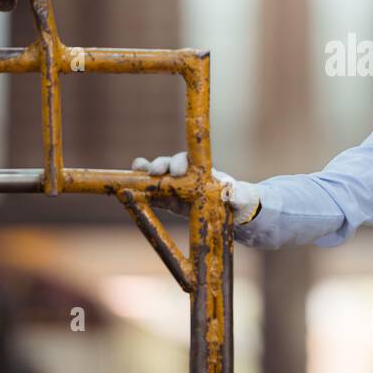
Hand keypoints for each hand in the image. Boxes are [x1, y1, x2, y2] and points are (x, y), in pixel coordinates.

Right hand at [130, 151, 260, 224]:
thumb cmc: (239, 199)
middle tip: (156, 171)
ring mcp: (176, 187)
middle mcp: (186, 175)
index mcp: (202, 171)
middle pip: (169, 164)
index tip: (178, 172)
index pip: (188, 160)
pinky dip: (142, 189)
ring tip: (136, 172)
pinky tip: (130, 187)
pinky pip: (153, 194)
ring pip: (157, 176)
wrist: (234, 211)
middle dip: (161, 164)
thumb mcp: (241, 197)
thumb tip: (229, 190)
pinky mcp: (170, 201)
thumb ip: (237, 193)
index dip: (180, 162)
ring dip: (146, 172)